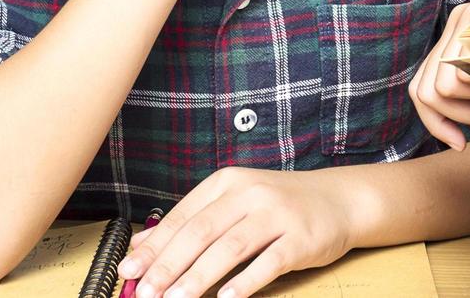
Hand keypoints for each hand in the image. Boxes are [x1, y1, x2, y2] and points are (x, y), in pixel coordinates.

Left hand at [117, 167, 355, 297]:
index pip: (183, 217)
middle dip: (168, 266)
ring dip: (198, 277)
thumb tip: (144, 243)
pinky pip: (268, 262)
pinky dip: (244, 282)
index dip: (153, 247)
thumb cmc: (281, 204)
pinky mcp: (300, 237)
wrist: (340, 199)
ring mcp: (277, 214)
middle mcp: (250, 194)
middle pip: (201, 232)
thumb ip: (193, 220)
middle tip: (147, 294)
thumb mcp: (235, 202)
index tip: (129, 273)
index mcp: (228, 183)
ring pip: (229, 247)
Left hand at [409, 0, 469, 149]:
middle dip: (445, 121)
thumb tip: (449, 134)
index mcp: (456, 32)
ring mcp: (466, 18)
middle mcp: (456, 20)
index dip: (433, 121)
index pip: (421, 84)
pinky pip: (460, 75)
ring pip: (441, 89)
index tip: (459, 143)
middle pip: (422, 90)